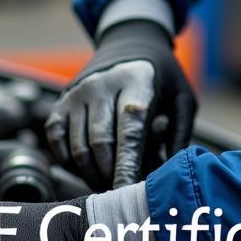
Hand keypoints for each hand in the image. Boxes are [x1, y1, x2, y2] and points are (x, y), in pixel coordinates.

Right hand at [44, 19, 196, 189]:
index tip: (127, 196)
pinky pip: (58, 142)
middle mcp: (101, 84)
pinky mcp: (61, 102)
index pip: (129, 131)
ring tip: (112, 184)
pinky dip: (71, 163)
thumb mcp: (182, 99)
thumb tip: (166, 178)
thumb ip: (179, 137)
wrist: (130, 44)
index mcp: (136, 81)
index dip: (127, 167)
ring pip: (79, 149)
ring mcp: (78, 92)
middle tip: (127, 195)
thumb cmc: (162, 80)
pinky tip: (90, 168)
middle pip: (102, 145)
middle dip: (113, 178)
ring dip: (93, 176)